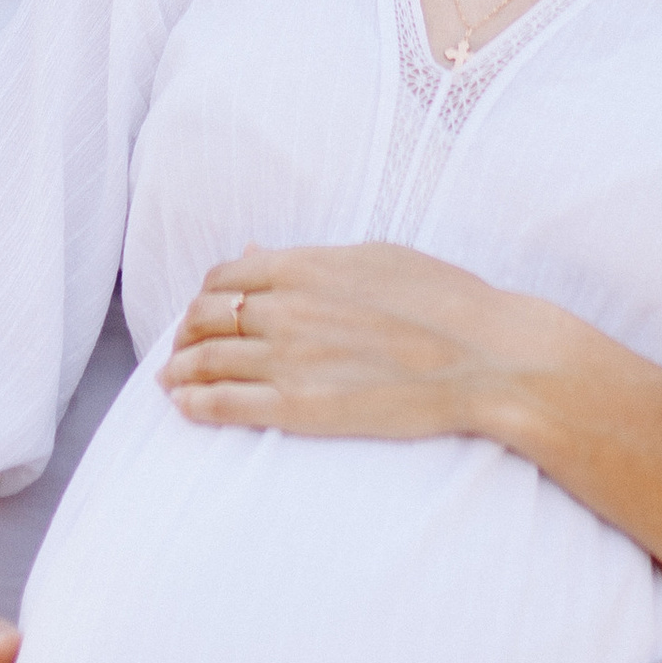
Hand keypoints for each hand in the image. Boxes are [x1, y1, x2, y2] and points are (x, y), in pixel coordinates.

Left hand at [161, 241, 554, 439]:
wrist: (489, 359)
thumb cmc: (447, 304)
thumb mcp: (377, 259)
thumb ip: (309, 261)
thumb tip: (257, 254)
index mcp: (306, 267)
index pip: (225, 277)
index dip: (207, 296)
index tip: (206, 312)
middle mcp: (288, 308)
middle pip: (206, 318)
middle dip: (186, 334)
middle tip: (182, 350)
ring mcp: (290, 358)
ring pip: (207, 361)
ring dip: (180, 370)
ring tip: (172, 381)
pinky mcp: (300, 407)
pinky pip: (226, 404)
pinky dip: (196, 404)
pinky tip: (186, 407)